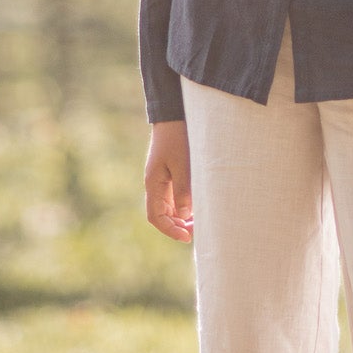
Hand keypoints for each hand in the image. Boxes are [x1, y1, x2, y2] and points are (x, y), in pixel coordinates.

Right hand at [145, 120, 192, 240]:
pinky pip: (174, 195)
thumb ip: (183, 190)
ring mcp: (162, 178)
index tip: (187, 237)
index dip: (170, 229)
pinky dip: (184, 204)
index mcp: (153, 184)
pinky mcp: (170, 172)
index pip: (156, 216)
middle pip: (162, 214)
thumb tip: (184, 215)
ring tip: (199, 221)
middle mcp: (155, 184)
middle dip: (177, 225)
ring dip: (181, 216)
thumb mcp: (182, 165)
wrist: (174, 115)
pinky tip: (197, 206)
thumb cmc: (178, 138)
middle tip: (197, 230)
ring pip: (169, 206)